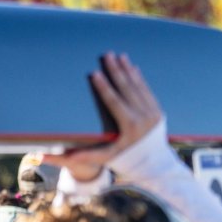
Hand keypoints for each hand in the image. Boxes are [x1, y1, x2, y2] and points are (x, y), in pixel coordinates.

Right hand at [57, 53, 165, 182]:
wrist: (155, 166)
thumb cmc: (127, 161)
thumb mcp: (107, 158)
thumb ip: (86, 154)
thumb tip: (63, 156)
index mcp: (130, 127)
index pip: (114, 102)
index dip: (103, 87)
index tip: (95, 73)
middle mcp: (143, 117)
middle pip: (127, 89)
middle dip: (116, 71)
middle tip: (107, 55)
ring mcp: (152, 113)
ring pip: (138, 87)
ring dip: (128, 70)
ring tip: (120, 56)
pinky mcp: (158, 111)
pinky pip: (147, 91)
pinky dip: (140, 79)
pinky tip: (134, 68)